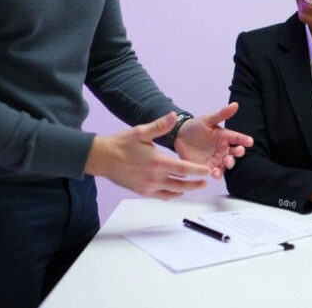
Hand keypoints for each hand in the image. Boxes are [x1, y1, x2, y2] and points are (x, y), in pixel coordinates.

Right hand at [85, 112, 209, 199]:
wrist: (102, 158)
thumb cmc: (121, 144)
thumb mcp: (141, 131)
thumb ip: (160, 126)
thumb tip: (174, 116)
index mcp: (157, 162)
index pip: (183, 169)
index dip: (198, 171)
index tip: (208, 171)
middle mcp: (154, 177)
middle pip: (181, 184)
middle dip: (195, 183)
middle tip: (206, 181)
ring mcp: (148, 186)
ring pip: (172, 192)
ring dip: (186, 190)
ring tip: (195, 186)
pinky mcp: (142, 191)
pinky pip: (161, 196)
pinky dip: (172, 194)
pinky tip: (177, 191)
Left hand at [174, 102, 253, 178]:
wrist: (179, 136)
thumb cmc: (196, 126)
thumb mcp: (208, 119)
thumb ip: (221, 114)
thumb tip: (235, 104)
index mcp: (226, 136)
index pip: (238, 138)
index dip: (244, 140)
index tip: (249, 142)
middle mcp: (224, 149)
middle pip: (235, 153)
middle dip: (238, 153)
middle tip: (237, 152)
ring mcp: (217, 159)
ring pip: (227, 164)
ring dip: (228, 165)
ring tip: (226, 164)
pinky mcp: (207, 167)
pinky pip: (214, 172)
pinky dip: (216, 174)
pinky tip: (215, 173)